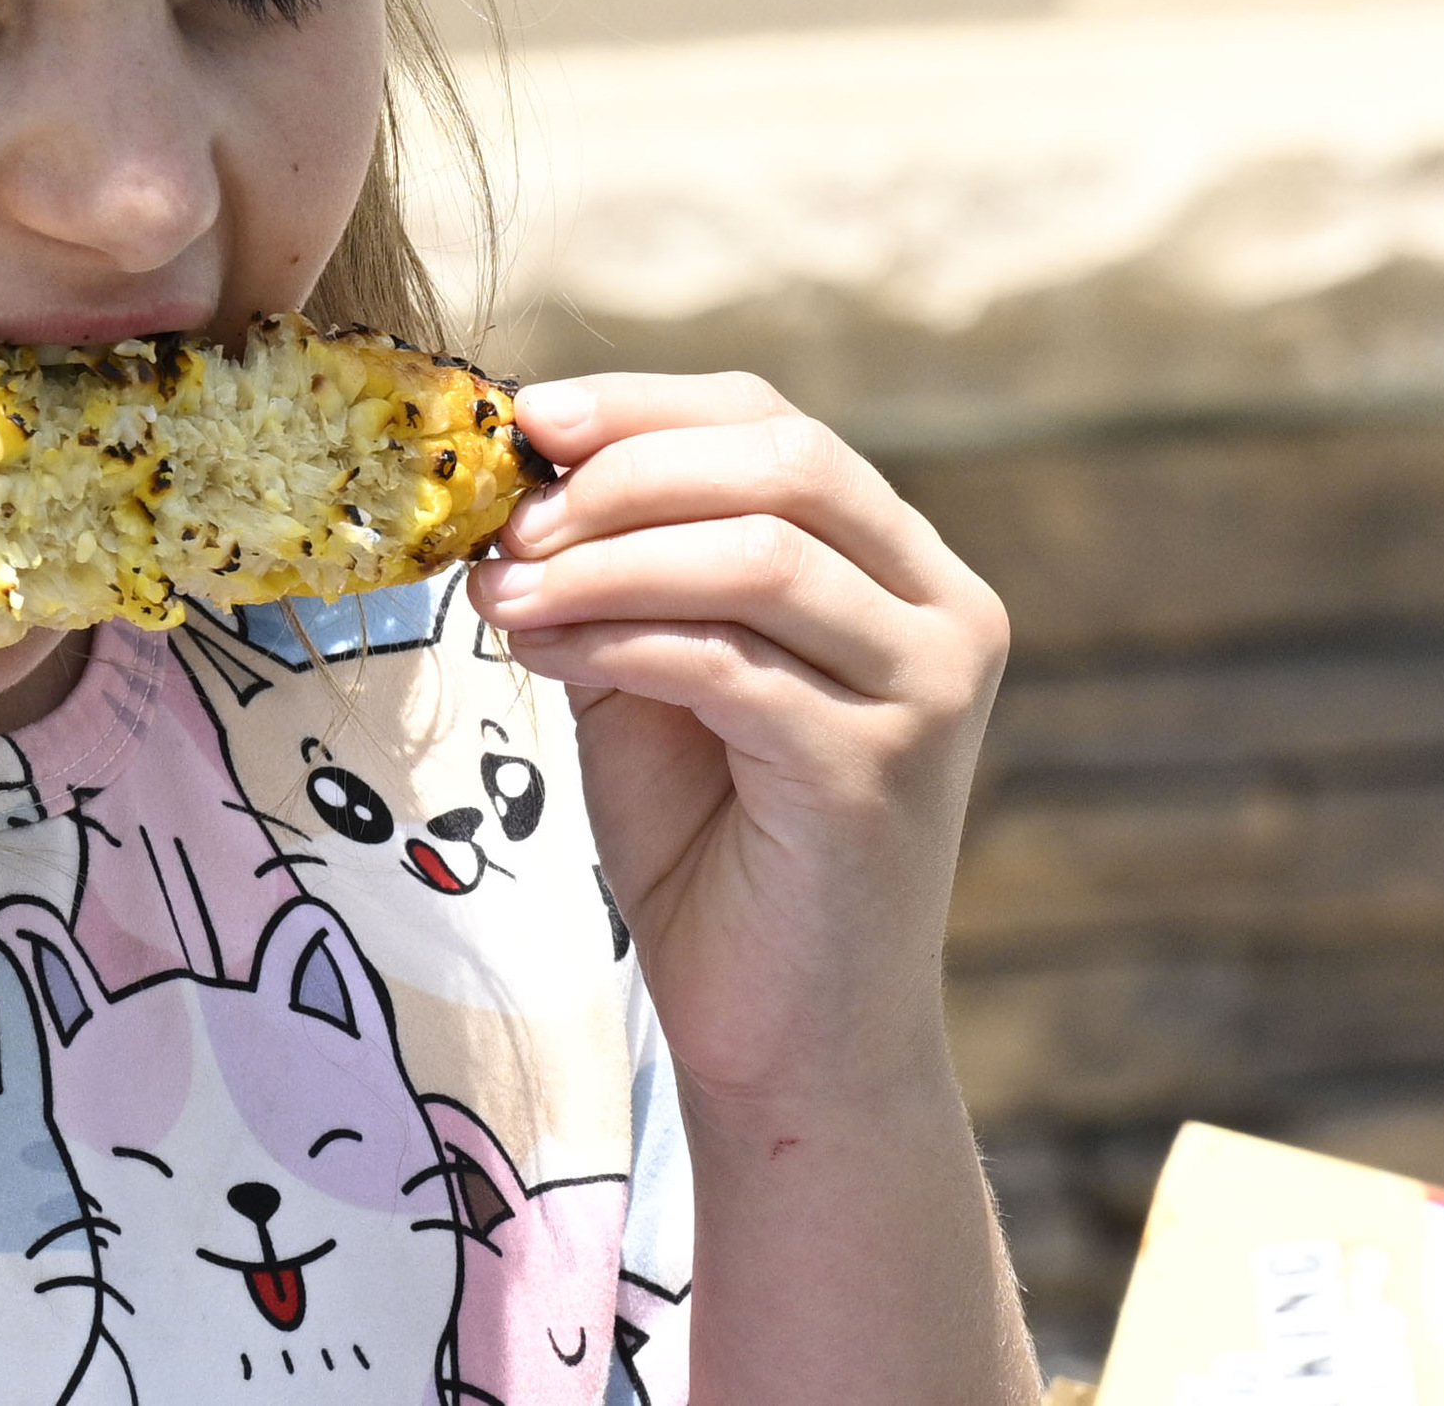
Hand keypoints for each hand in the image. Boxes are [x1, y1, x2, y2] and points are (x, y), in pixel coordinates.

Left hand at [465, 374, 1034, 1402]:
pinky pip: (728, 662)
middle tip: (507, 512)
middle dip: (625, 469)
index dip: (646, 405)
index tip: (528, 416)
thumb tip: (521, 474)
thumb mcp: (657, 674)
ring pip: (756, 553)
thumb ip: (622, 574)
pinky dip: (617, 634)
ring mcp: (925, 691)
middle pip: (784, 462)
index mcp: (900, 569)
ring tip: (500, 588)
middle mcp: (943, 612)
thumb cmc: (716, 852)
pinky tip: (537, 648)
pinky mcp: (876, 772)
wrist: (780, 1038)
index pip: (777, 426)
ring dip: (604, 555)